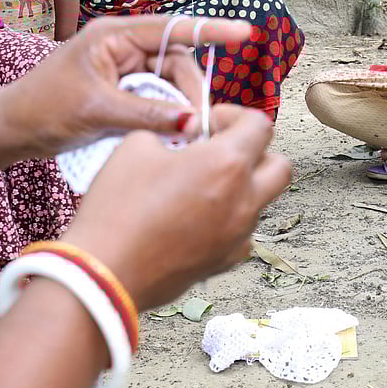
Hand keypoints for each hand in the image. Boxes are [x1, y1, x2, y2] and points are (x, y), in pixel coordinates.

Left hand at [0, 15, 250, 153]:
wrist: (9, 130)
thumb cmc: (43, 110)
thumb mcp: (98, 112)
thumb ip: (147, 114)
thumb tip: (190, 121)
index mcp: (113, 36)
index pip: (172, 29)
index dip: (211, 31)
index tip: (246, 33)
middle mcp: (120, 46)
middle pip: (175, 61)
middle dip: (191, 90)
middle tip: (199, 125)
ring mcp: (120, 68)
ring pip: (168, 83)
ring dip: (179, 106)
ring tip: (184, 133)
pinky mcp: (119, 90)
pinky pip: (155, 97)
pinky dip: (165, 114)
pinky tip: (171, 133)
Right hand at [63, 104, 290, 309]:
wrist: (106, 272)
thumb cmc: (118, 208)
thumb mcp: (135, 146)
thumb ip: (169, 133)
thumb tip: (182, 139)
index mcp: (227, 164)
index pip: (260, 126)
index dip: (235, 116)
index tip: (209, 122)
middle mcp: (244, 200)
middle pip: (280, 166)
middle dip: (256, 152)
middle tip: (220, 151)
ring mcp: (239, 235)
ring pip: (261, 201)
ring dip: (241, 186)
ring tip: (200, 184)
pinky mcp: (226, 261)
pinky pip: (242, 231)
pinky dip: (228, 218)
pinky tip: (194, 216)